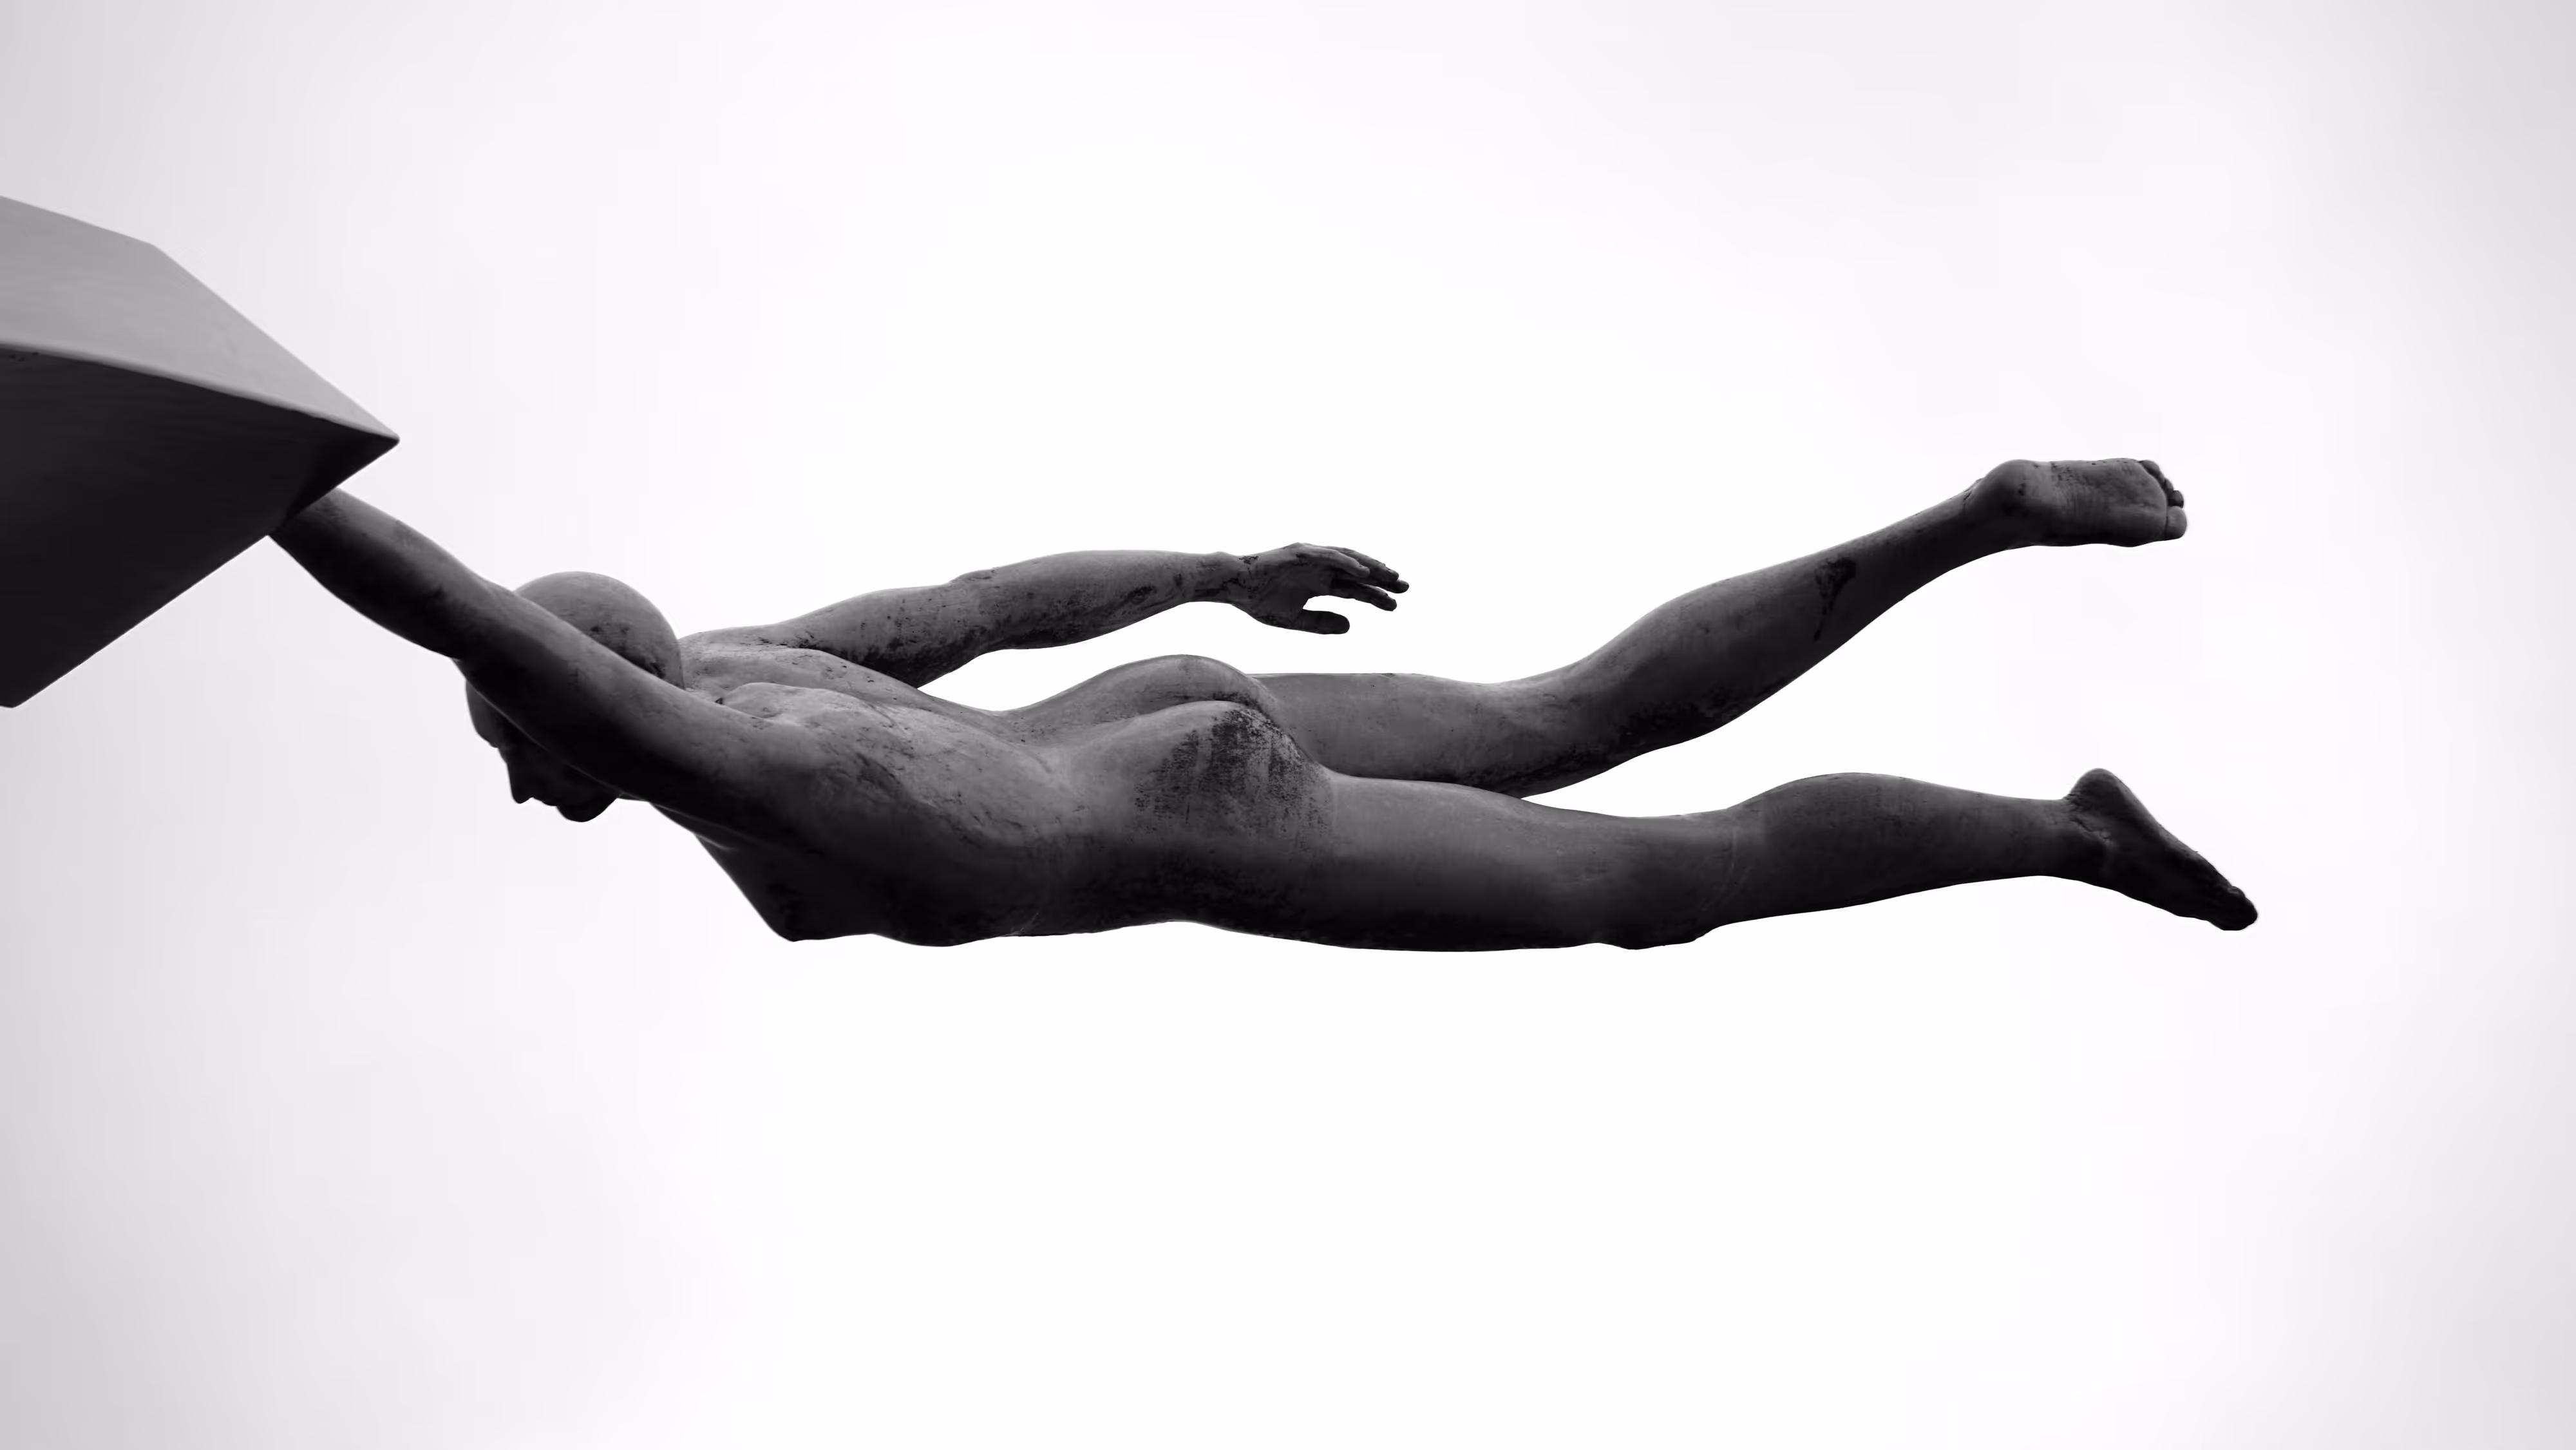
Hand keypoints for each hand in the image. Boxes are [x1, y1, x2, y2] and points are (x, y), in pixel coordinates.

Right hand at [1219, 543, 1408, 634]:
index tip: (1395, 605)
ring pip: (1348, 560)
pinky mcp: (1300, 552)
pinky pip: (1328, 556)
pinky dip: (1346, 561)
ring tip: (1391, 575)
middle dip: (1381, 579)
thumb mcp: (1294, 619)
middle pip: (1357, 573)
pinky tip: (1363, 570)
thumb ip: (1321, 623)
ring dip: (1370, 566)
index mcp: (1319, 583)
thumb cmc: (1258, 601)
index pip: (1354, 589)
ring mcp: (1311, 558)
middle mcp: (1319, 568)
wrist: (1233, 586)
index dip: (1375, 596)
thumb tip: (1351, 626)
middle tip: (1406, 587)